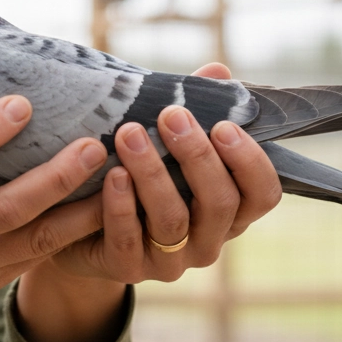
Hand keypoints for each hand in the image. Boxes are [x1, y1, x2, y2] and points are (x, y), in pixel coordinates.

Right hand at [0, 94, 107, 341]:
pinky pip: (40, 256)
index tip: (21, 103)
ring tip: (117, 179)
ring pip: (35, 239)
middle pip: (4, 208)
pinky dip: (74, 231)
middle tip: (93, 146)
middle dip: (54, 178)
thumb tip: (3, 100)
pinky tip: (104, 208)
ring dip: (81, 210)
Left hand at [46, 62, 280, 282]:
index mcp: (228, 210)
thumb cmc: (136, 172)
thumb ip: (196, 110)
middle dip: (197, 156)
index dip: (250, 162)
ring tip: (129, 134)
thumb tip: (219, 71)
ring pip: (173, 221)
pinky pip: (128, 241)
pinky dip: (121, 206)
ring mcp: (170, 261)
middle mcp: (208, 240)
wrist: (78, 223)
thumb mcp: (165, 142)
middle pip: (220, 204)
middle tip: (171, 115)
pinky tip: (112, 175)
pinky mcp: (128, 269)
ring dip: (152, 173)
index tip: (222, 125)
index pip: (262, 195)